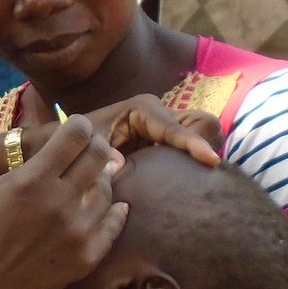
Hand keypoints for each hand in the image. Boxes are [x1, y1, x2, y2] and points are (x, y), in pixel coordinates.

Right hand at [0, 117, 126, 288]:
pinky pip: (113, 224)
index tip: (78, 130)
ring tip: (87, 186)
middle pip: (99, 156)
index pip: (76, 134)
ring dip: (100, 182)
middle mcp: (60, 202)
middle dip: (96, 147)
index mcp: (33, 181)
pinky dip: (114, 212)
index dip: (80, 126)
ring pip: (108, 190)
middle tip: (89, 152)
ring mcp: (78, 232)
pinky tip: (113, 208)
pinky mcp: (87, 257)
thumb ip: (35, 167)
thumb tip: (73, 151)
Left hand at [78, 94, 221, 166]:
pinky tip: (193, 179)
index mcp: (143, 109)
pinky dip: (198, 159)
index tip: (211, 160)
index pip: (176, 128)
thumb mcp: (89, 145)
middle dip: (207, 143)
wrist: (76, 142)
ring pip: (206, 132)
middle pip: (203, 123)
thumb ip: (101, 155)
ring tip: (200, 176)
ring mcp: (169, 126)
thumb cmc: (82, 141)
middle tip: (206, 169)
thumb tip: (119, 165)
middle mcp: (162, 114)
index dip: (194, 144)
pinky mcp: (170, 141)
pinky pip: (196, 147)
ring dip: (206, 151)